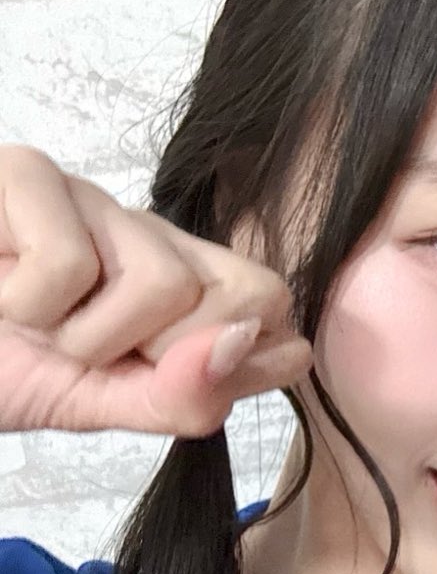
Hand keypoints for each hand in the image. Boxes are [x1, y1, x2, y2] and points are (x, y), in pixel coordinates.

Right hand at [0, 144, 311, 436]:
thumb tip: (267, 345)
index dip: (229, 360)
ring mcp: (87, 192)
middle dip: (160, 351)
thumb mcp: (95, 403)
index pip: (274, 303)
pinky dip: (20, 306)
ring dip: (79, 335)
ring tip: (23, 319)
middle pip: (243, 293)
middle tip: (79, 348)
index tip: (145, 373)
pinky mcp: (22, 171)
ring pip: (163, 283)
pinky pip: (69, 265)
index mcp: (172, 275)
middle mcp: (141, 225)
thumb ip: (183, 395)